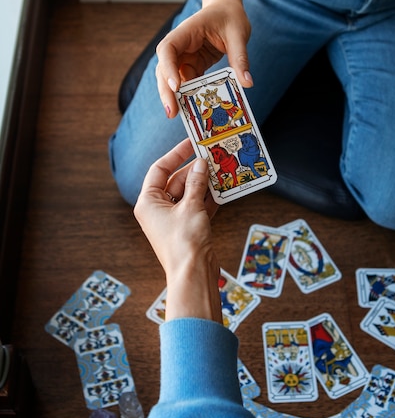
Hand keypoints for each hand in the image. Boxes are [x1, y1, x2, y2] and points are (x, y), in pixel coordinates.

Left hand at [134, 139, 222, 322]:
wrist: (193, 275)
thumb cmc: (184, 243)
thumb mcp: (191, 206)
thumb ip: (196, 182)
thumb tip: (201, 164)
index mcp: (148, 202)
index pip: (159, 169)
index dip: (176, 154)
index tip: (191, 143)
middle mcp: (157, 210)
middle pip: (176, 180)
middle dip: (194, 170)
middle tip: (212, 158)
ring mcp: (172, 220)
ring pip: (188, 194)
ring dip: (204, 184)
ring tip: (220, 170)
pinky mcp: (187, 229)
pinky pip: (197, 207)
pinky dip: (208, 199)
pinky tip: (223, 189)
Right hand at [155, 0, 252, 118]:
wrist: (226, 9)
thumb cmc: (230, 16)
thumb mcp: (238, 34)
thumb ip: (240, 58)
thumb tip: (247, 83)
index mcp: (185, 32)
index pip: (168, 49)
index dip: (168, 68)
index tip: (175, 86)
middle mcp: (179, 46)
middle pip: (164, 69)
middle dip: (166, 91)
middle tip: (171, 112)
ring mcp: (184, 58)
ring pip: (172, 79)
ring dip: (174, 97)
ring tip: (178, 116)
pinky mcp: (192, 66)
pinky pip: (187, 84)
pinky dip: (189, 97)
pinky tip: (193, 111)